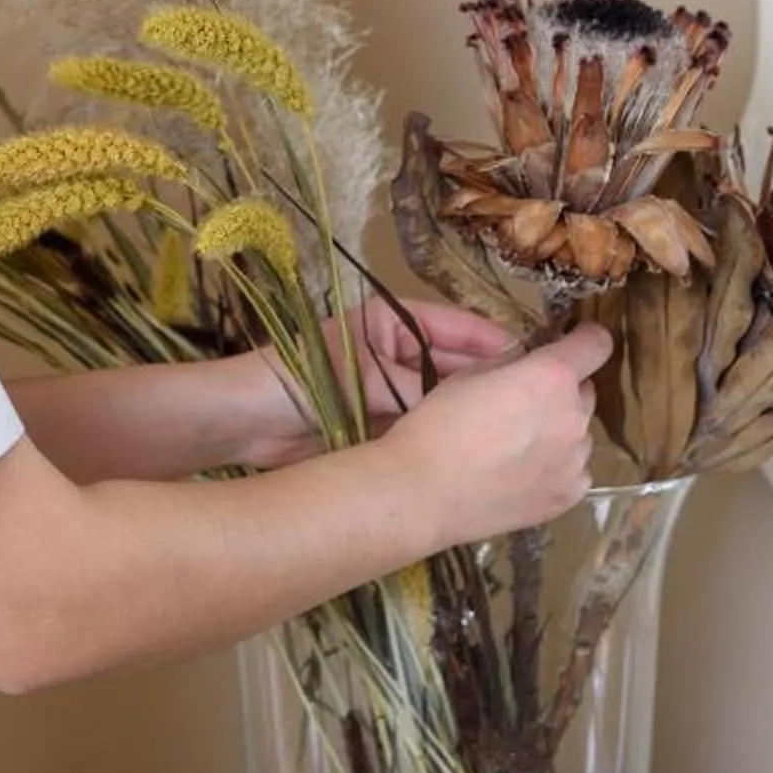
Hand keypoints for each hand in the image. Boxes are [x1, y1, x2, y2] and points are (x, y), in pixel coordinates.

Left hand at [226, 299, 522, 469]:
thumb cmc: (295, 377)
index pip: (457, 328)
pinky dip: (443, 436)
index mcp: (394, 322)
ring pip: (443, 400)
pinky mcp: (383, 425)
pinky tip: (475, 450)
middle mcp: (398, 353)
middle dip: (487, 383)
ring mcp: (392, 390)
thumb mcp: (362, 375)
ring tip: (511, 430)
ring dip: (468, 413)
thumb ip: (414, 388)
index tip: (531, 362)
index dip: (493, 344)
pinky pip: (423, 427)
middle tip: (531, 404)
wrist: (240, 424)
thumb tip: (470, 404)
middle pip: (454, 365)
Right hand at [380, 322, 610, 547]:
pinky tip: (524, 473)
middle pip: (586, 391)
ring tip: (520, 446)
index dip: (585, 339)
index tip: (572, 343)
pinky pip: (575, 470)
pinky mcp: (569, 495)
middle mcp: (574, 416)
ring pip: (580, 432)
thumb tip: (530, 361)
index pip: (597, 344)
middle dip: (563, 390)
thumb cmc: (440, 424)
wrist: (424, 491)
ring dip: (560, 430)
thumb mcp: (472, 373)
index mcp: (552, 377)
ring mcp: (575, 461)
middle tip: (527, 404)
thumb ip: (514, 362)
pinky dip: (557, 466)